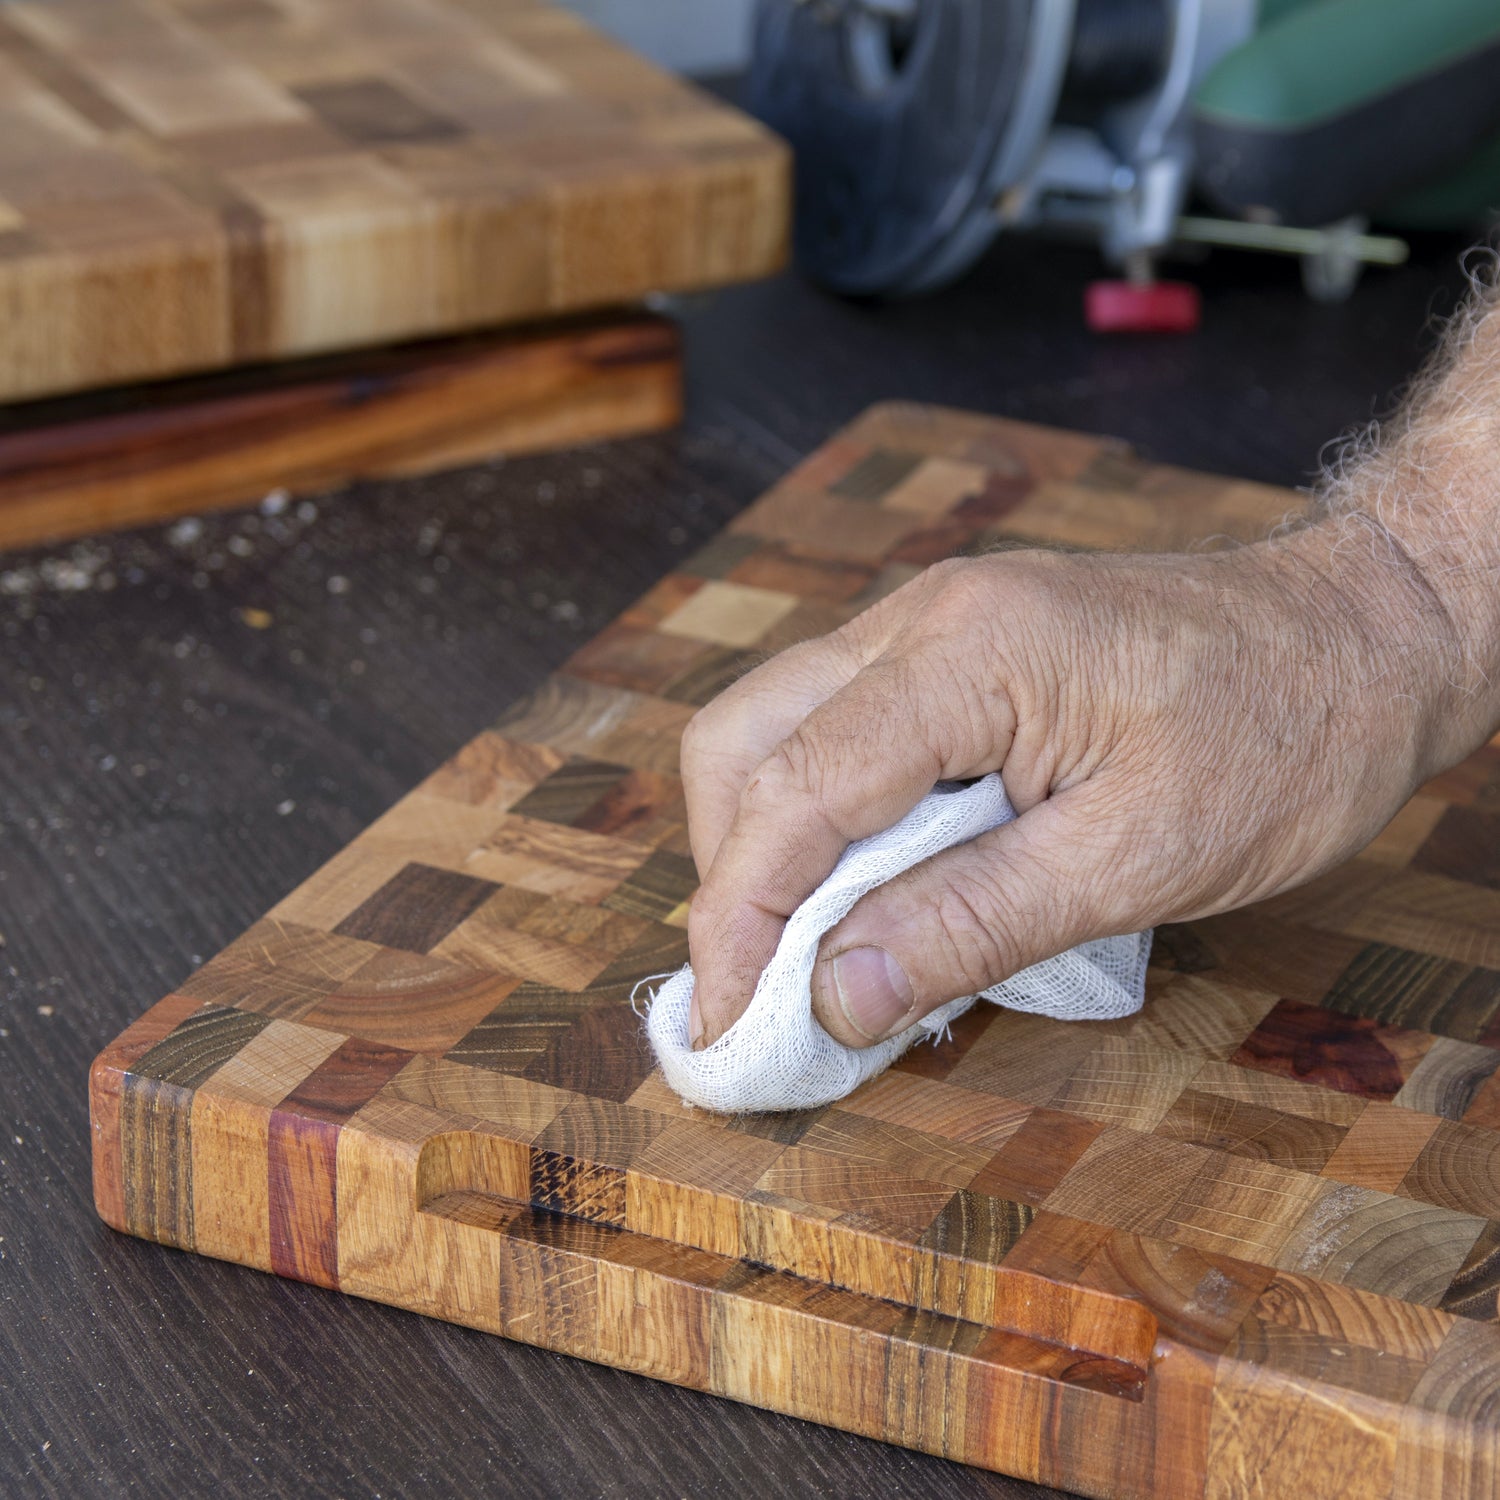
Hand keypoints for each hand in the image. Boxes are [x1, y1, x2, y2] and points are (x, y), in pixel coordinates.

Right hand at [681, 531, 1450, 1050]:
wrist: (1364, 634)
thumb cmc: (1284, 736)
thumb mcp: (1137, 858)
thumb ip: (972, 922)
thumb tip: (833, 997)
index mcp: (967, 652)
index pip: (793, 789)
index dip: (738, 918)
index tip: (728, 1029)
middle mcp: (923, 617)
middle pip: (745, 740)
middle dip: (732, 876)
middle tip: (764, 995)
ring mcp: (931, 624)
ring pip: (777, 729)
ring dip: (770, 848)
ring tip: (810, 955)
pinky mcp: (950, 651)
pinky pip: (841, 730)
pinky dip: (824, 820)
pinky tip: (867, 890)